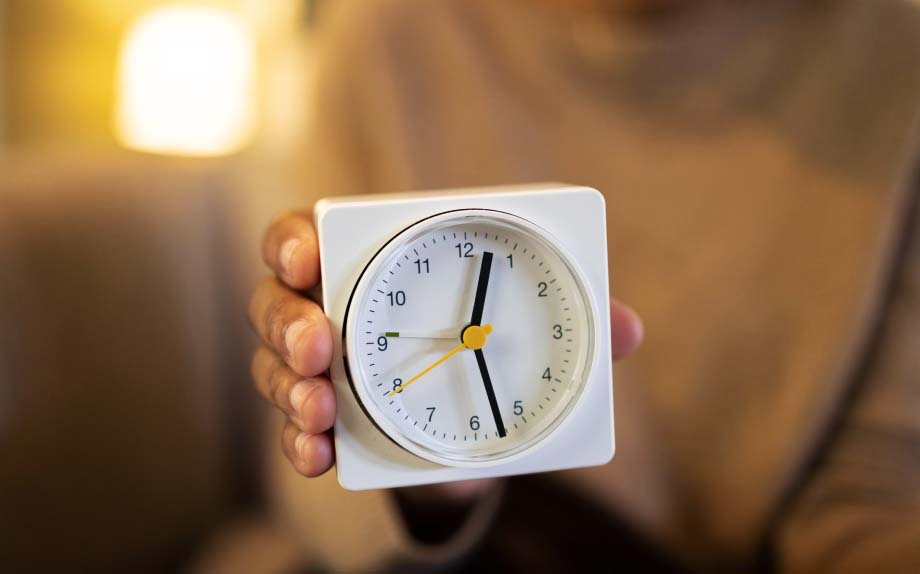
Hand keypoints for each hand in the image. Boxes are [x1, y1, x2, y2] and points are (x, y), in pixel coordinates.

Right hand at [248, 211, 645, 490]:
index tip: (306, 257)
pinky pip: (295, 428)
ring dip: (289, 388)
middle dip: (289, 323)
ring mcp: (317, 367)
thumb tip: (628, 330)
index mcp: (367, 263)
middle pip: (275, 303)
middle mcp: (326, 309)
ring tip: (319, 409)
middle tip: (319, 345)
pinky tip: (317, 453)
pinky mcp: (323, 419)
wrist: (470, 416)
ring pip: (274, 366)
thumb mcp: (523, 328)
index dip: (293, 241)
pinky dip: (300, 442)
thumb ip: (568, 321)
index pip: (305, 235)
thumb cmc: (485, 345)